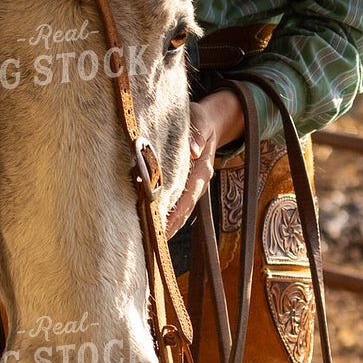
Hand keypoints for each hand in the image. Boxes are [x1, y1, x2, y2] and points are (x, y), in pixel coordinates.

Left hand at [164, 89, 245, 236]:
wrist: (209, 120)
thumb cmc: (201, 119)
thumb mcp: (200, 121)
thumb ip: (197, 135)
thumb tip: (194, 151)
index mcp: (203, 168)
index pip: (190, 195)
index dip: (178, 211)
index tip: (165, 226)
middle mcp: (199, 180)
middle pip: (185, 208)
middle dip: (172, 225)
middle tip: (156, 242)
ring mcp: (193, 183)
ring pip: (181, 208)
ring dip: (168, 223)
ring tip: (152, 239)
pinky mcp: (185, 182)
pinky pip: (177, 200)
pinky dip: (166, 212)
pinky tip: (153, 221)